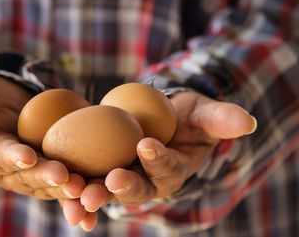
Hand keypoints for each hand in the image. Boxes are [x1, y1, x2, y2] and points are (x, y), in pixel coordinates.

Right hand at [0, 75, 84, 199]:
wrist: (11, 104)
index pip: (0, 154)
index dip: (13, 156)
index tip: (26, 156)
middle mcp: (12, 171)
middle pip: (30, 176)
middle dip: (47, 177)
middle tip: (65, 178)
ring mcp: (35, 174)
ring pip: (52, 185)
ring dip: (68, 191)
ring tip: (86, 192)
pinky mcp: (55, 170)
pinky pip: (68, 183)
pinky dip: (82, 193)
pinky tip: (97, 203)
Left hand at [62, 91, 256, 229]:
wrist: (158, 117)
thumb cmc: (185, 116)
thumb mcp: (204, 114)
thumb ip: (221, 119)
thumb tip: (248, 121)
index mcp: (172, 170)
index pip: (168, 168)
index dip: (160, 160)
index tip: (148, 145)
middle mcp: (147, 181)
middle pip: (135, 188)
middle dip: (123, 188)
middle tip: (110, 183)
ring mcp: (122, 176)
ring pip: (106, 189)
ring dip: (91, 193)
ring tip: (77, 193)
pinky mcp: (100, 170)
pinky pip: (85, 179)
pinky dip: (73, 187)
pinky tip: (60, 188)